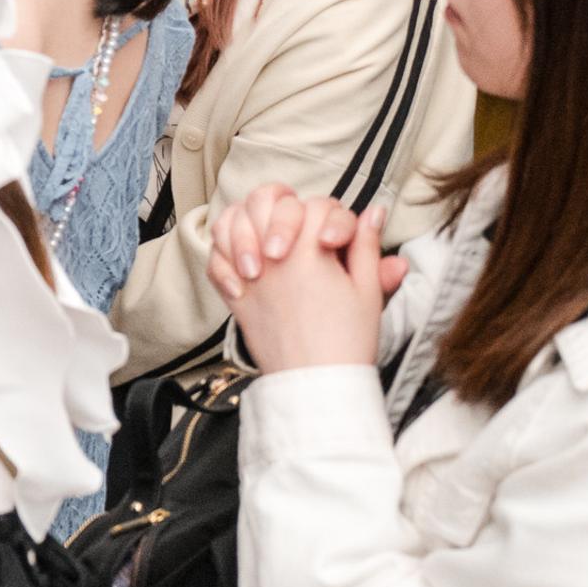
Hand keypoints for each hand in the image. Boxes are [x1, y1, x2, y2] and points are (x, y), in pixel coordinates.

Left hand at [214, 192, 396, 372]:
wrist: (317, 385)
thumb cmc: (347, 342)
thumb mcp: (368, 292)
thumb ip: (367, 247)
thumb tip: (372, 213)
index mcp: (311, 252)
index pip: (317, 207)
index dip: (333, 217)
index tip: (339, 242)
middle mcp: (273, 257)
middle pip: (266, 201)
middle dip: (284, 207)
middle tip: (301, 234)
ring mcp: (249, 275)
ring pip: (232, 222)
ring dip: (249, 220)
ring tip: (269, 236)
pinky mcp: (234, 297)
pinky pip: (215, 258)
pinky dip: (224, 250)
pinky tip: (246, 258)